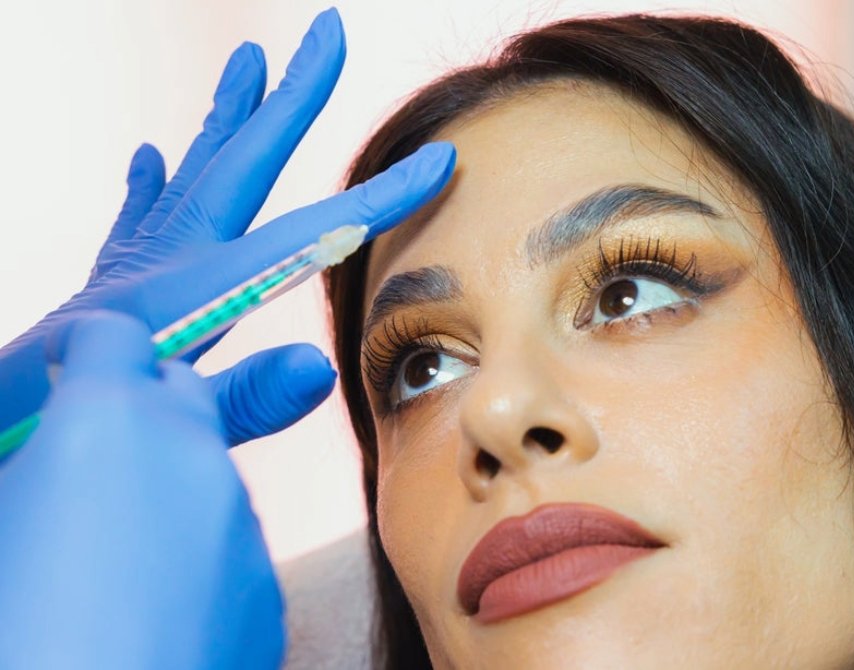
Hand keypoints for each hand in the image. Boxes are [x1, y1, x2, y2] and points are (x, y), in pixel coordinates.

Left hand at [0, 8, 454, 444]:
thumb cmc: (78, 427)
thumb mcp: (172, 424)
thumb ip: (246, 399)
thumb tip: (323, 368)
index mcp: (194, 288)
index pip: (308, 234)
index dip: (379, 198)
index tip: (437, 161)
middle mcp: (166, 257)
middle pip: (244, 161)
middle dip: (293, 95)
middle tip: (324, 30)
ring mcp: (136, 261)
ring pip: (194, 168)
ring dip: (228, 112)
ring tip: (247, 59)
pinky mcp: (112, 280)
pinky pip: (139, 214)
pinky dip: (151, 181)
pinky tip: (149, 156)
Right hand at [0, 311, 283, 667]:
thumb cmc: (14, 627)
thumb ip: (24, 464)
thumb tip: (42, 458)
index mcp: (107, 420)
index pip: (115, 336)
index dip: (86, 351)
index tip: (63, 373)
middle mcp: (192, 454)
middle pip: (177, 392)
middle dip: (135, 405)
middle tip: (81, 456)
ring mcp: (239, 522)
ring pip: (206, 472)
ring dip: (166, 483)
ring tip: (104, 554)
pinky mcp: (264, 587)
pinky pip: (227, 543)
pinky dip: (194, 550)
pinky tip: (144, 608)